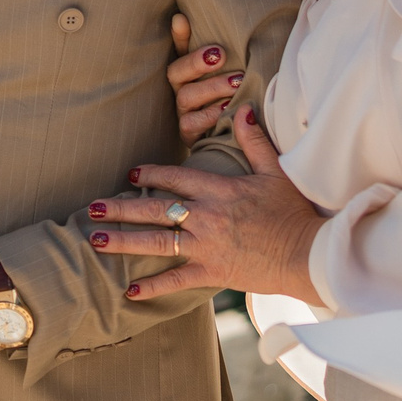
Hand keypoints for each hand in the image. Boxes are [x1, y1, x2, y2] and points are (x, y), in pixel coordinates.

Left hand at [86, 107, 324, 303]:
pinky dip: (152, 287)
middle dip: (120, 207)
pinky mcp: (211, 272)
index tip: (132, 174)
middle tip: (93, 206)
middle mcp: (204, 216)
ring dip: (122, 241)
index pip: (174, 176)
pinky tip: (130, 291)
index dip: (150, 174)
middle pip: (153, 209)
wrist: (308, 254)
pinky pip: (176, 280)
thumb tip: (243, 109)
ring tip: (95, 239)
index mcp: (217, 189)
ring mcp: (205, 246)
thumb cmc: (294, 213)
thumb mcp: (275, 172)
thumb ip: (254, 141)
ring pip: (155, 243)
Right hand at [166, 12, 243, 142]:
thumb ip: (238, 55)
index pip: (180, 49)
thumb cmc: (245, 99)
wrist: (247, 145)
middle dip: (195, 61)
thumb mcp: (242, 74)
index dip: (179, 35)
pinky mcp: (190, 134)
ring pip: (186, 97)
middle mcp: (184, 89)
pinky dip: (209, 115)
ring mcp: (185, 112)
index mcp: (192, 72)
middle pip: (176, 71)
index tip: (181, 19)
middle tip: (219, 54)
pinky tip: (227, 108)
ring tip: (237, 82)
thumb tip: (237, 28)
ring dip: (211, 87)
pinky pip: (190, 124)